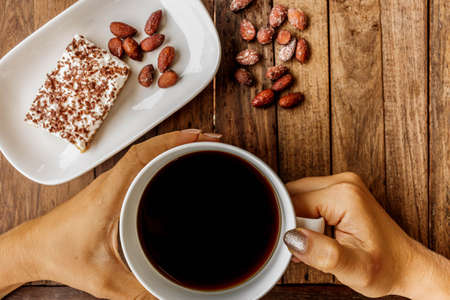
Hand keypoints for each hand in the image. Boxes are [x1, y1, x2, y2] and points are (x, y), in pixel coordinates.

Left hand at [0, 129, 220, 298]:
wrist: (35, 248)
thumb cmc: (62, 255)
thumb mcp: (106, 280)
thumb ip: (141, 290)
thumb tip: (170, 292)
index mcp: (110, 195)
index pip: (142, 156)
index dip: (172, 142)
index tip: (198, 138)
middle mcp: (111, 182)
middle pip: (149, 148)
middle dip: (182, 140)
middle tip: (211, 142)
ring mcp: (111, 183)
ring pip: (144, 153)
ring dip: (171, 146)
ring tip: (199, 148)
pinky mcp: (111, 188)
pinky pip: (139, 164)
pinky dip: (160, 156)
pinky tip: (173, 164)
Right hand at [283, 172, 449, 298]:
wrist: (404, 265)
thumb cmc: (384, 268)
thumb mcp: (354, 269)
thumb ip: (323, 253)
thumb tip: (293, 237)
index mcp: (344, 195)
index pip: (293, 203)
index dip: (288, 227)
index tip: (300, 249)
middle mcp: (343, 182)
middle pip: (292, 195)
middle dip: (291, 221)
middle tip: (308, 246)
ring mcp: (342, 183)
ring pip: (297, 195)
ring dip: (297, 219)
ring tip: (316, 241)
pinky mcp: (339, 189)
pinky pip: (307, 197)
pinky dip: (305, 216)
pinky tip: (317, 233)